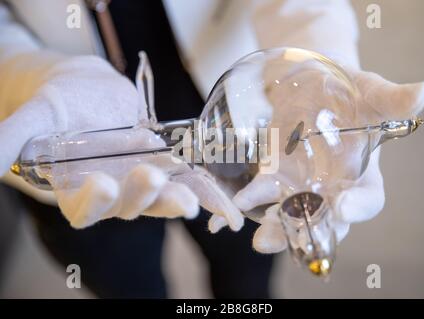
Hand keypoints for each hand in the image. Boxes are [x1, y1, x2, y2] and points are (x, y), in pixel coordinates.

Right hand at [0, 54, 198, 227]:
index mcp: (75, 190)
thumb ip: (8, 140)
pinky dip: (194, 184)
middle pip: (127, 207)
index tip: (101, 183)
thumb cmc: (55, 104)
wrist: (85, 89)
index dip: (92, 202)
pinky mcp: (159, 166)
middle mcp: (110, 192)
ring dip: (173, 198)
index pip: (83, 209)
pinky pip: (178, 179)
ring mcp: (137, 181)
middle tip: (152, 179)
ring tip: (190, 199)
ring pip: (157, 198)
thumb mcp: (32, 118)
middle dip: (141, 196)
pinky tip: (210, 187)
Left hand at [216, 66, 423, 252]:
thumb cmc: (347, 89)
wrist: (312, 83)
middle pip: (327, 221)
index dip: (359, 206)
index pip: (368, 198)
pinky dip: (249, 203)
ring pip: (292, 216)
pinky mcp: (274, 176)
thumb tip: (422, 92)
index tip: (345, 209)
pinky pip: (262, 195)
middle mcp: (332, 187)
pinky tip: (236, 206)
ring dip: (278, 231)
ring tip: (264, 242)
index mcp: (363, 171)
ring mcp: (301, 184)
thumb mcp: (368, 90)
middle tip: (301, 242)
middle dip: (313, 233)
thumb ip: (391, 97)